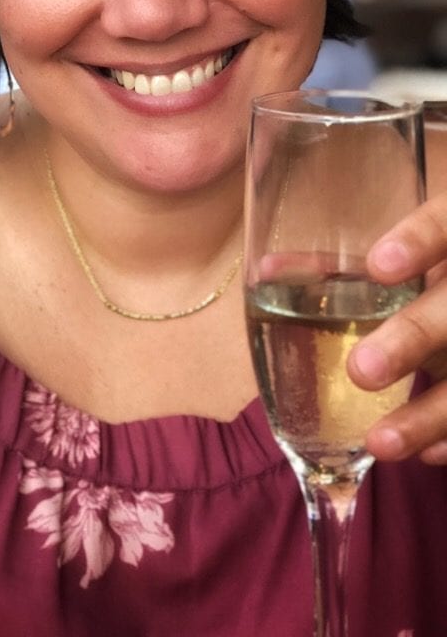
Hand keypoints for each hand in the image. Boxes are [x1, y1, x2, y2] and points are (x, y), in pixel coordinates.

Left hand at [347, 195, 446, 463]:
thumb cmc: (426, 272)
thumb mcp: (401, 255)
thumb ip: (344, 265)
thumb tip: (267, 270)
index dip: (420, 241)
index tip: (378, 265)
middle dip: (414, 338)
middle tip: (361, 371)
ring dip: (429, 414)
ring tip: (379, 443)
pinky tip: (424, 455)